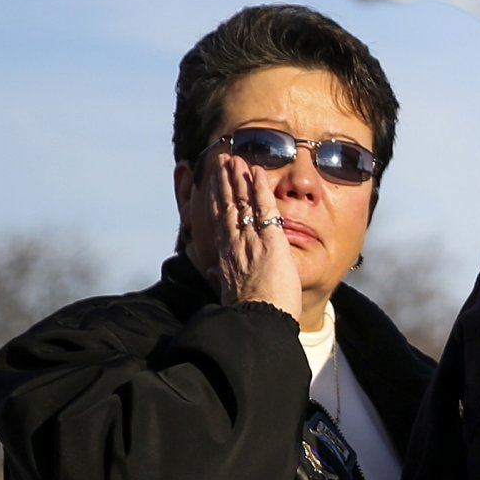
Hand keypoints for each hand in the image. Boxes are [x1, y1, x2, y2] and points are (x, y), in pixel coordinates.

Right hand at [206, 154, 303, 323]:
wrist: (259, 321)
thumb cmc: (249, 312)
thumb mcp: (228, 290)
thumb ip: (218, 277)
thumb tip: (208, 272)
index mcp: (225, 256)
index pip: (220, 221)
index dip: (216, 200)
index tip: (214, 184)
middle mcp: (234, 244)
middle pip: (226, 205)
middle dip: (223, 182)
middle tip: (221, 161)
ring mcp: (250, 240)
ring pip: (242, 202)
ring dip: (238, 178)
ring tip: (235, 159)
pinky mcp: (270, 240)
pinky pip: (264, 207)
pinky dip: (260, 187)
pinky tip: (257, 171)